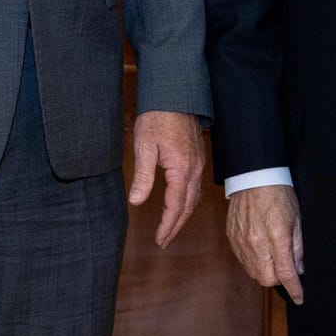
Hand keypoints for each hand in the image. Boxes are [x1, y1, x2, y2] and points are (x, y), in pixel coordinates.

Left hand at [129, 110, 205, 246]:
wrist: (174, 94)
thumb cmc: (157, 117)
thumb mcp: (144, 146)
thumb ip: (143, 176)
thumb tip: (136, 201)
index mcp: (182, 169)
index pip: (176, 206)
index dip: (167, 225)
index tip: (159, 240)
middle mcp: (195, 169)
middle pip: (188, 206)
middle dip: (176, 226)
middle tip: (164, 240)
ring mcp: (199, 163)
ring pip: (193, 197)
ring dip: (182, 215)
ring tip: (170, 228)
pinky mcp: (198, 156)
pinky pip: (195, 186)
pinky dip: (187, 200)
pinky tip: (179, 203)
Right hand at [226, 184, 303, 304]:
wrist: (253, 176)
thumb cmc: (278, 194)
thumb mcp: (296, 219)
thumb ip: (298, 247)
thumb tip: (299, 269)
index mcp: (277, 235)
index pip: (286, 273)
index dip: (295, 289)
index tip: (300, 298)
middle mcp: (257, 242)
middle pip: (266, 279)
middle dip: (278, 279)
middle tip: (285, 269)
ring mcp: (242, 241)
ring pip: (253, 272)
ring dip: (265, 271)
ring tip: (271, 257)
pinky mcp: (232, 237)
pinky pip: (243, 260)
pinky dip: (253, 261)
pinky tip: (259, 250)